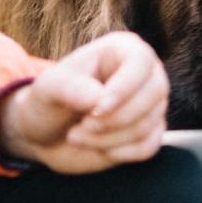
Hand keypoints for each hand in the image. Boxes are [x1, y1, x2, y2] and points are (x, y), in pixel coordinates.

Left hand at [0, 31, 169, 173]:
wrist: (49, 133)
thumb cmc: (49, 101)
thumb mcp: (47, 89)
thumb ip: (69, 88)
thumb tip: (98, 98)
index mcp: (122, 49)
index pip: (141, 62)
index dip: (124, 88)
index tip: (96, 110)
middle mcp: (144, 73)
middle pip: (154, 93)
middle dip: (113, 119)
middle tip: (79, 128)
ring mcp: (150, 103)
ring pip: (147, 124)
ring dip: (107, 139)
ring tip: (76, 136)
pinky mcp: (149, 132)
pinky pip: (148, 146)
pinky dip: (120, 152)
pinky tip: (98, 147)